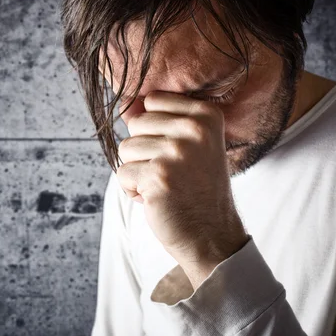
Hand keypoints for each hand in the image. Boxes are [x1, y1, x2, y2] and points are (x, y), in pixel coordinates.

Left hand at [116, 90, 248, 288]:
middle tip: (170, 172)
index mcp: (206, 115)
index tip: (176, 151)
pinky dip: (132, 190)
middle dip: (143, 151)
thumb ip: (160, 119)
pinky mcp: (158, 175)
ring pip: (126, 147)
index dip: (154, 128)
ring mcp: (177, 151)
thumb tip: (126, 101)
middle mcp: (194, 128)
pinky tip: (156, 198)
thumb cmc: (195, 188)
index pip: (153, 100)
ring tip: (163, 185)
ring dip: (137, 171)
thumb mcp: (190, 145)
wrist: (212, 235)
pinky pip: (122, 173)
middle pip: (136, 123)